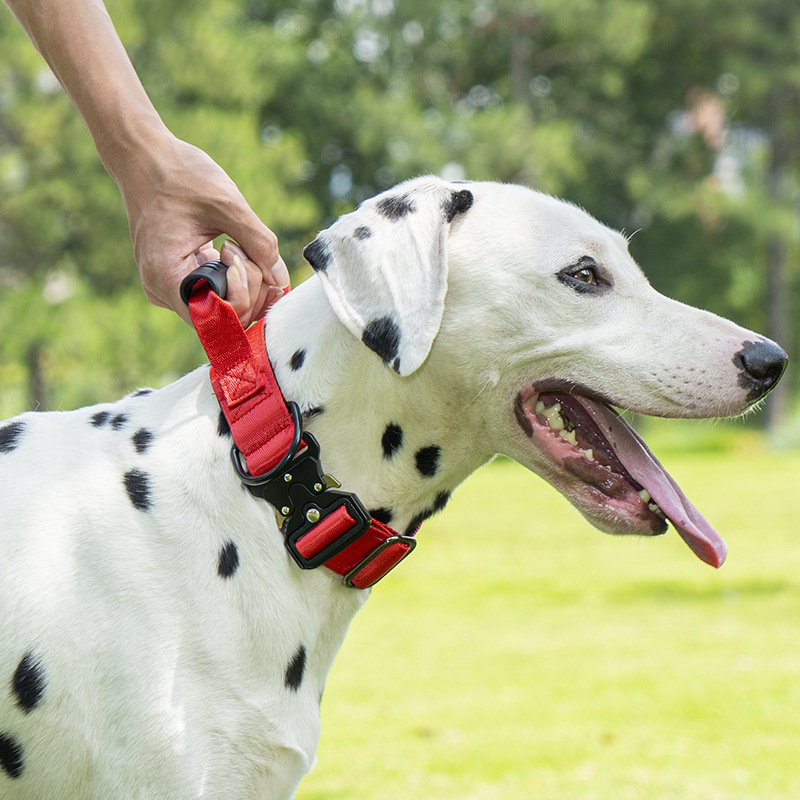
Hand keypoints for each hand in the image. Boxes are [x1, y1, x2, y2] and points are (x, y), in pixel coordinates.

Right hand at [120, 136, 288, 326]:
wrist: (145, 157)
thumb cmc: (179, 175)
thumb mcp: (227, 204)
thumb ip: (260, 244)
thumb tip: (282, 279)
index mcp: (165, 277)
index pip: (216, 319)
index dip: (243, 296)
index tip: (240, 255)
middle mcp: (162, 291)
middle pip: (223, 318)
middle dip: (248, 288)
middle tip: (242, 247)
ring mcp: (169, 288)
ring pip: (223, 308)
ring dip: (243, 282)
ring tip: (234, 244)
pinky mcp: (179, 279)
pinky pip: (216, 294)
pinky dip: (235, 279)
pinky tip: (234, 250)